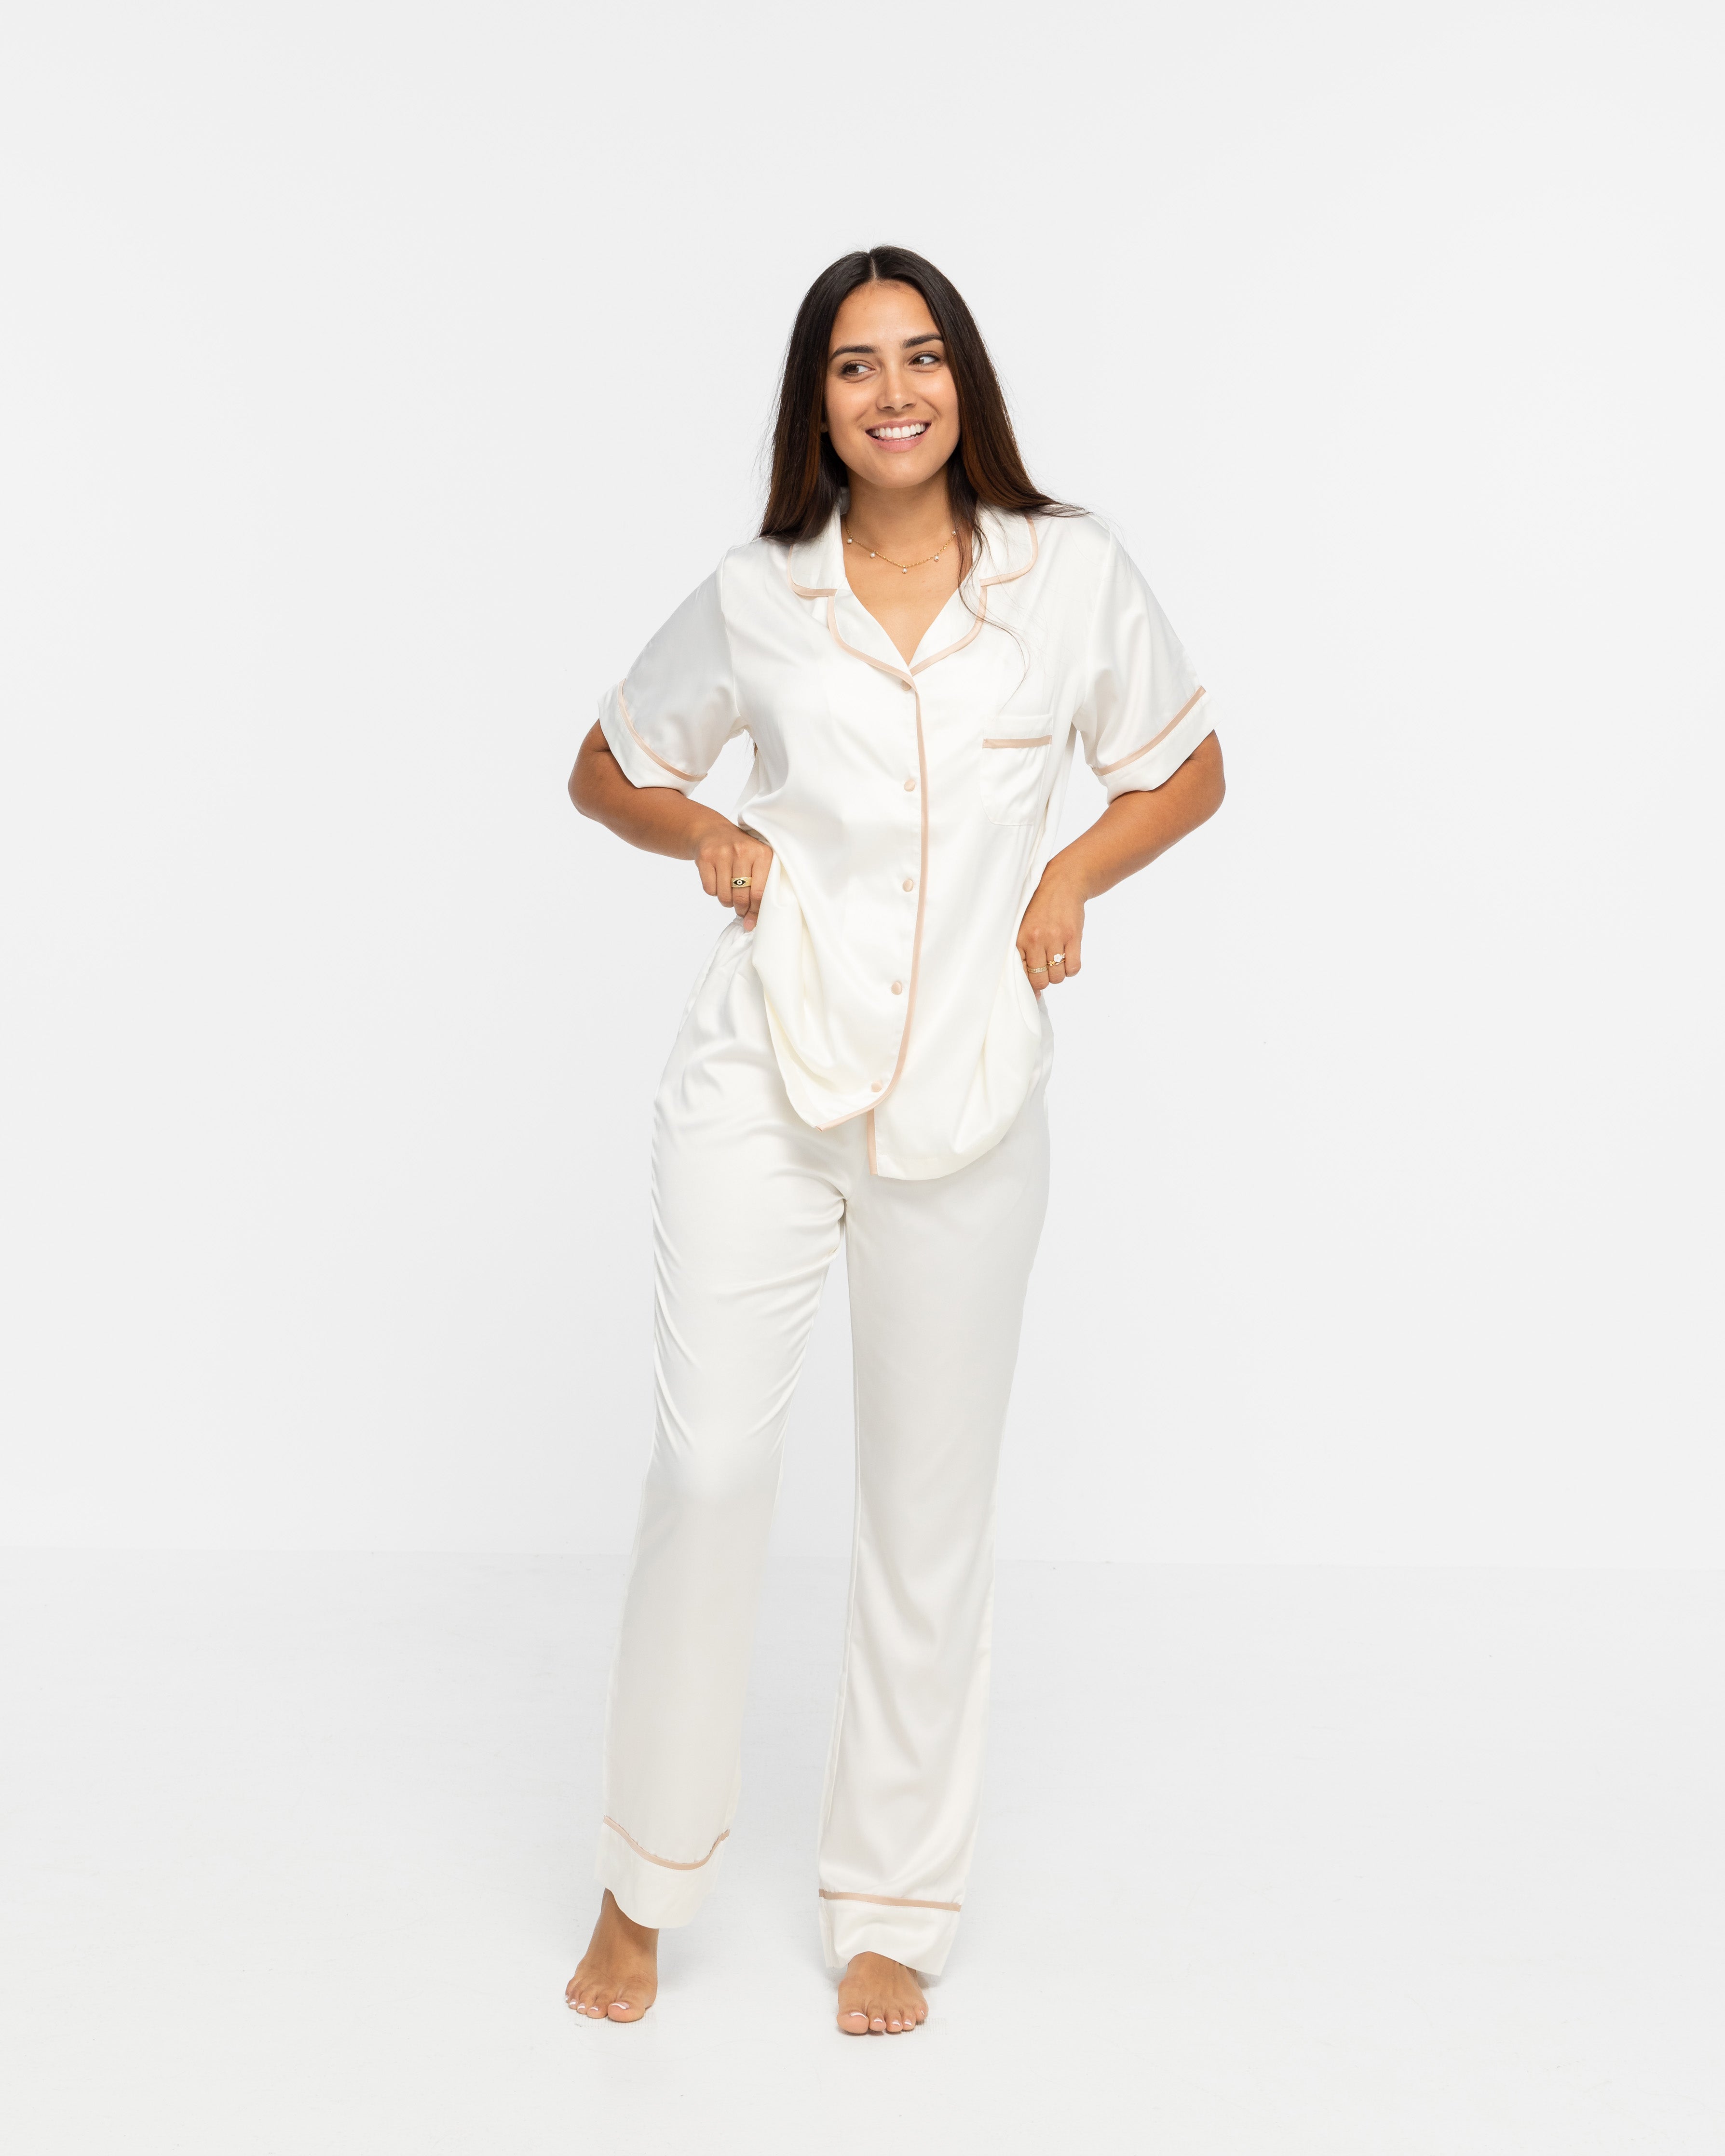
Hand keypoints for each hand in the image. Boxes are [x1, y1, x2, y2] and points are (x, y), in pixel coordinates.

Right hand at [693, 822, 774, 931]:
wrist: (712, 831)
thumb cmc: (740, 853)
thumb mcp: (756, 864)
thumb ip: (759, 891)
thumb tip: (750, 924)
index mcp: (762, 853)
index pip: (760, 893)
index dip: (755, 910)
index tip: (752, 918)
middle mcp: (743, 851)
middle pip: (741, 897)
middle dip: (740, 908)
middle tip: (740, 907)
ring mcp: (722, 853)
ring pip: (724, 896)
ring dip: (726, 901)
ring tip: (729, 892)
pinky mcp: (705, 857)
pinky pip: (710, 889)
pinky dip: (714, 891)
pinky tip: (717, 881)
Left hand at [1017, 866, 1085, 994]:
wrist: (1063, 884)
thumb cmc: (1041, 908)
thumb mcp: (1024, 927)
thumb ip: (1023, 952)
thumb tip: (1033, 988)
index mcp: (1020, 938)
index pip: (1021, 974)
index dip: (1028, 983)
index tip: (1033, 984)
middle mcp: (1036, 940)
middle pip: (1041, 980)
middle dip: (1044, 980)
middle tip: (1046, 970)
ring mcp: (1055, 938)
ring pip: (1058, 977)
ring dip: (1058, 974)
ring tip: (1057, 961)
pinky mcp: (1073, 937)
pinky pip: (1074, 968)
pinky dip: (1071, 969)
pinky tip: (1068, 959)